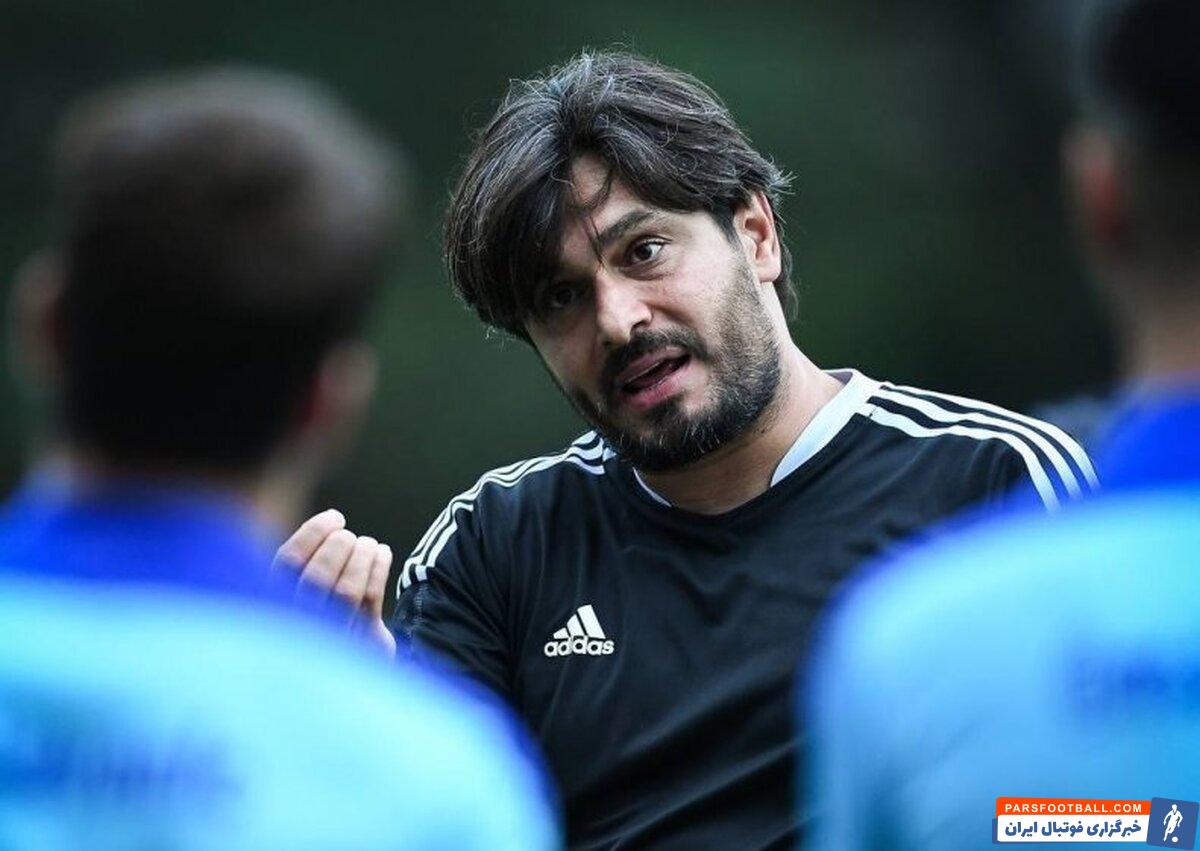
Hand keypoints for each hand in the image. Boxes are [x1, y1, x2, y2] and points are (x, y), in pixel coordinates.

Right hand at [274, 509, 395, 656]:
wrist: (348, 670)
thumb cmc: (322, 616)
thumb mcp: (303, 593)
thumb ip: (306, 563)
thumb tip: (330, 523)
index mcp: (274, 604)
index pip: (286, 562)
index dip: (313, 532)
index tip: (335, 517)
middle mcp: (298, 624)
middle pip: (316, 578)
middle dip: (338, 546)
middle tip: (349, 535)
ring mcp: (330, 637)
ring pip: (347, 591)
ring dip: (362, 557)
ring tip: (368, 544)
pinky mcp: (361, 644)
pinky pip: (370, 601)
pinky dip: (378, 570)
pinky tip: (382, 553)